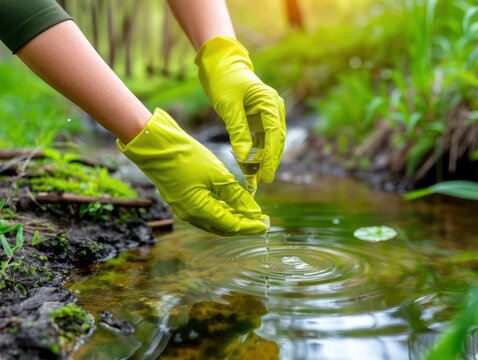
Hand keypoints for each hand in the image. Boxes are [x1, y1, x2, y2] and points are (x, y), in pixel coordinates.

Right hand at [117, 108, 267, 235]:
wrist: (155, 145)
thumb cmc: (186, 157)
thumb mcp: (217, 175)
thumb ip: (236, 196)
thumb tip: (253, 212)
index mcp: (199, 211)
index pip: (232, 226)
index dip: (250, 226)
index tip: (266, 225)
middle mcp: (190, 215)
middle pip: (222, 227)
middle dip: (243, 224)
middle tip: (261, 220)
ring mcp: (183, 208)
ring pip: (213, 221)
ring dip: (232, 218)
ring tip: (249, 213)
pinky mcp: (180, 200)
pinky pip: (204, 212)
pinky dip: (219, 211)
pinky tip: (229, 205)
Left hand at [195, 36, 285, 182]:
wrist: (220, 65)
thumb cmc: (224, 80)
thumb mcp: (228, 106)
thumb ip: (238, 131)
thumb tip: (245, 157)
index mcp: (270, 102)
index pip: (275, 135)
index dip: (272, 157)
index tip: (267, 175)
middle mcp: (273, 109)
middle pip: (276, 141)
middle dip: (269, 162)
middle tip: (261, 181)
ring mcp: (267, 115)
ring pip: (269, 143)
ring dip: (262, 160)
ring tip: (254, 179)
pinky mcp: (258, 120)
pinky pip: (260, 140)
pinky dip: (255, 153)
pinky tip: (249, 167)